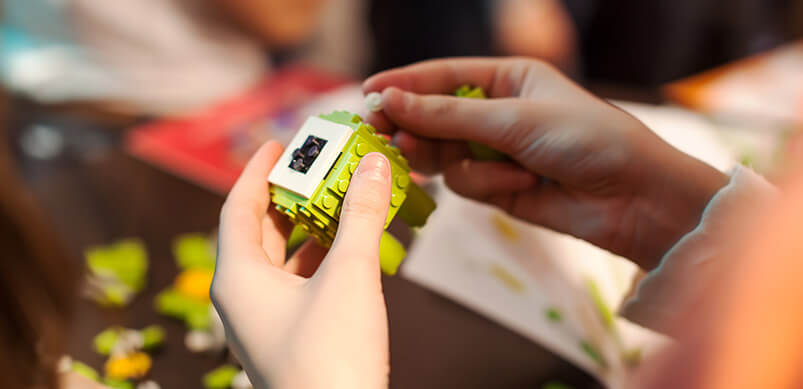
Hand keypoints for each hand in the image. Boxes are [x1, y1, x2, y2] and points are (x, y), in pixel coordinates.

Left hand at [212, 141, 391, 388]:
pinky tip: (347, 246)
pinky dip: (320, 259)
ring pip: (280, 259)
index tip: (278, 143)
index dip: (257, 171)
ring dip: (308, 227)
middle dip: (289, 196)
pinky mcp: (289, 337)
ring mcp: (265, 321)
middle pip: (259, 230)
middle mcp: (243, 298)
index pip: (238, 207)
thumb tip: (373, 165)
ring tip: (338, 198)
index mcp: (238, 278)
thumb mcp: (349, 276)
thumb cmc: (331, 356)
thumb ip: (360, 216)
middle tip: (316, 166)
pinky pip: (297, 283)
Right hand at [363, 58, 727, 268]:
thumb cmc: (586, 139)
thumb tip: (390, 100)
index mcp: (506, 79)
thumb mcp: (514, 119)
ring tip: (427, 160)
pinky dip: (485, 185)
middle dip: (412, 126)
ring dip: (441, 157)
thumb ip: (448, 116)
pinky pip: (466, 184)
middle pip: (433, 117)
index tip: (366, 93)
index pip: (441, 77)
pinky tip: (517, 182)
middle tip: (380, 135)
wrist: (634, 198)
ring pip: (443, 153)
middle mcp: (496, 113)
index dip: (402, 84)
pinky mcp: (498, 187)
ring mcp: (495, 152)